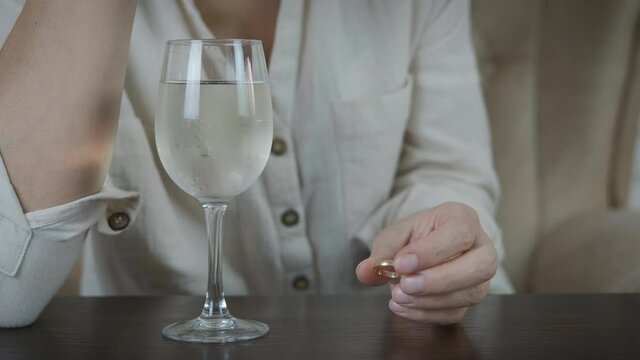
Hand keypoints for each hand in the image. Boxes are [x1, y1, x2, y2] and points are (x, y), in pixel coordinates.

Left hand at [356, 202, 497, 324]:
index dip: (431, 251)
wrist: (425, 246)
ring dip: (431, 301)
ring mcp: (481, 276)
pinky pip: (457, 312)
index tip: (401, 264)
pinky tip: (404, 307)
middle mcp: (482, 246)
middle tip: (405, 285)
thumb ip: (382, 251)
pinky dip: (427, 314)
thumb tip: (366, 272)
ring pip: (471, 293)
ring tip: (398, 297)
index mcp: (463, 219)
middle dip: (440, 280)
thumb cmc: (415, 236)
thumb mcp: (395, 235)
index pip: (459, 233)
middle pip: (481, 265)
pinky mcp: (471, 298)